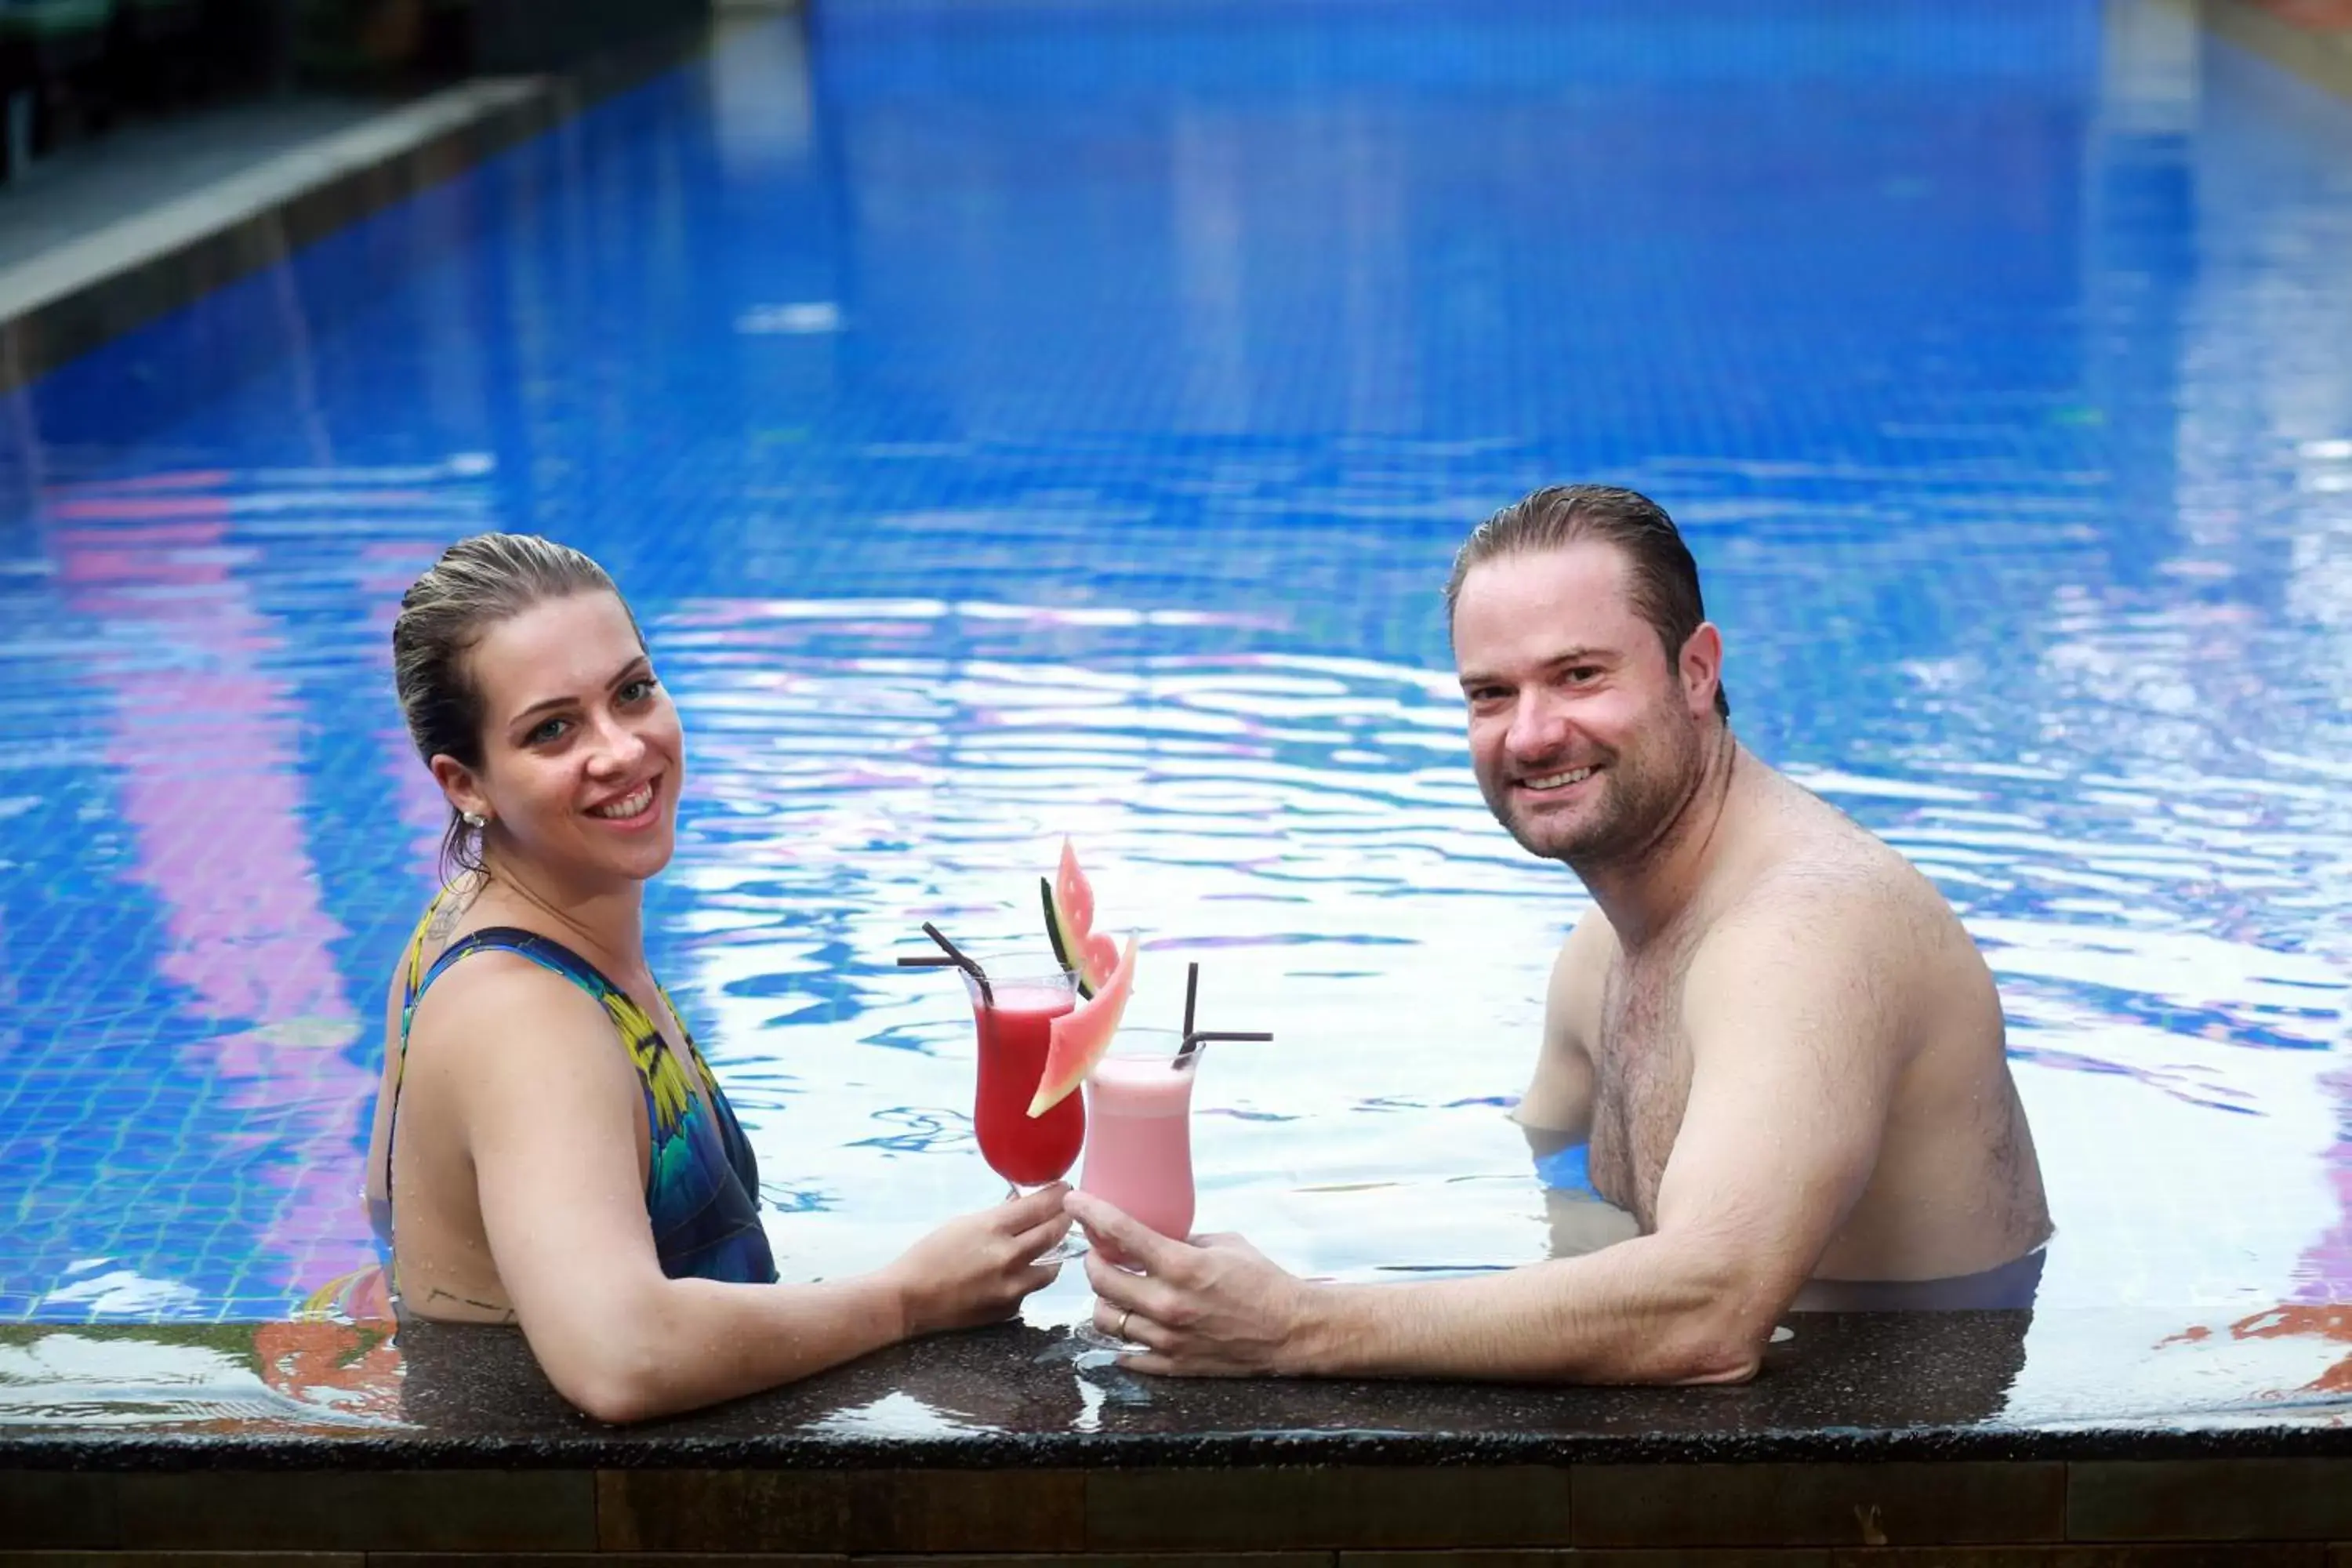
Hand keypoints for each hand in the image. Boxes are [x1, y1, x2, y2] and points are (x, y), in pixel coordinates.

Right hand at [886, 1184, 1072, 1337]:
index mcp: (993, 1229)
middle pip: (1053, 1233)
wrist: (910, 1299)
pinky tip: (1022, 1270)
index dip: (1058, 1195)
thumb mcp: (963, 1224)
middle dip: (1064, 1218)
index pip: (1040, 1206)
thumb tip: (1023, 1204)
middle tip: (1067, 1211)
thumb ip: (998, 1215)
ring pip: (1052, 1266)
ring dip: (1054, 1252)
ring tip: (1051, 1243)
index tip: (1065, 1189)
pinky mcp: (1010, 1308)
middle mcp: (1009, 1257)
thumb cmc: (930, 1255)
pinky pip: (1031, 1288)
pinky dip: (1030, 1277)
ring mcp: (1012, 1286)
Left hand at [1066, 1189, 1315, 1375]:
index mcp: (1182, 1266)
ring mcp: (1168, 1338)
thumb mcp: (1225, 1244)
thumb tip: (1155, 1235)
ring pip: (1107, 1321)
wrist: (1291, 1331)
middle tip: (1099, 1253)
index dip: (1091, 1213)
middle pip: (1102, 1281)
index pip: (1121, 1234)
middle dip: (1093, 1261)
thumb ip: (1184, 1240)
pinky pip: (1128, 1356)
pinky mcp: (1173, 1364)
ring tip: (1115, 1291)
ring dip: (1104, 1301)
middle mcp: (1168, 1303)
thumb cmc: (1263, 1281)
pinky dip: (1123, 1341)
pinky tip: (1131, 1325)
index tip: (1074, 1202)